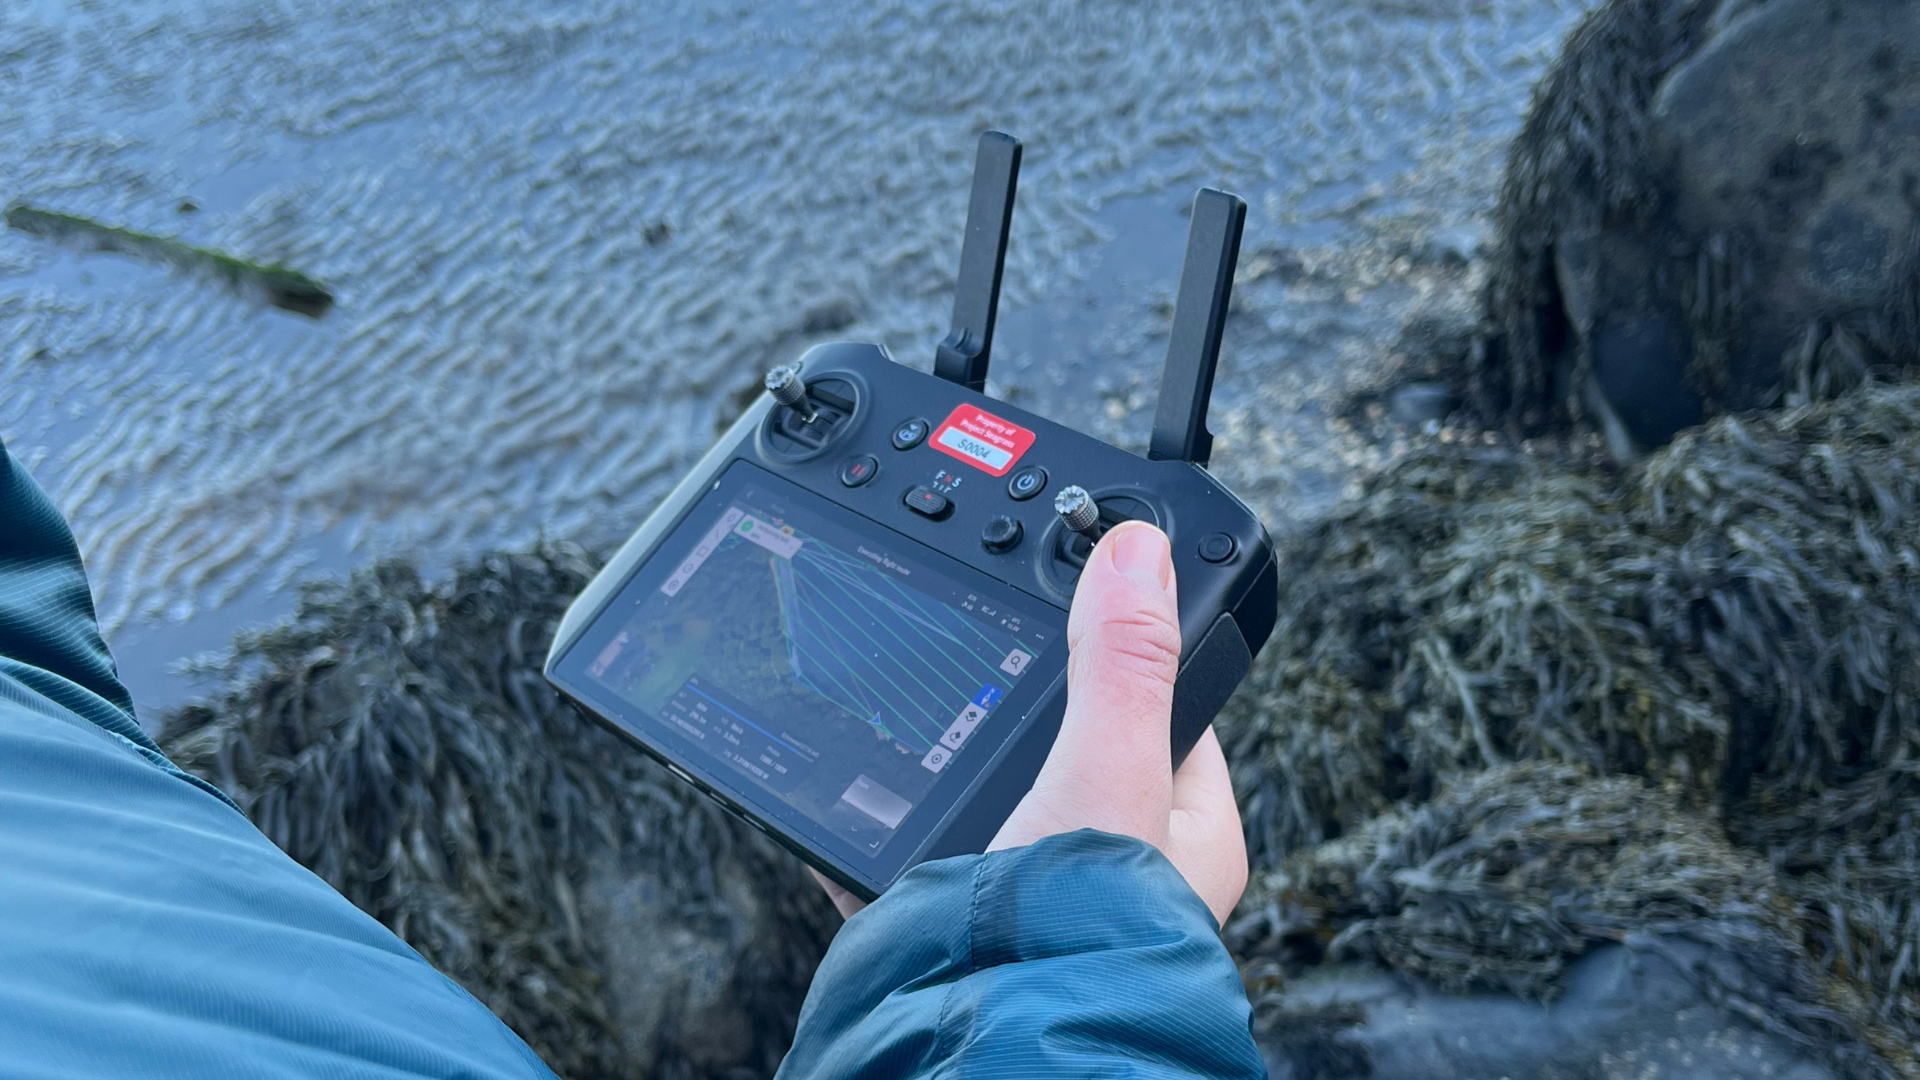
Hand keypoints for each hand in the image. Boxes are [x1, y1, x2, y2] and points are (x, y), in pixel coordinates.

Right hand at [814, 521, 1246, 923]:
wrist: (983, 1052)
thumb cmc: (1077, 935)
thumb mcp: (1103, 773)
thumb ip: (1119, 662)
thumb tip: (1139, 547)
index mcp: (1184, 831)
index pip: (1163, 704)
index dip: (1118, 644)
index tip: (1076, 589)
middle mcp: (1117, 866)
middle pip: (1065, 745)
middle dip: (1011, 705)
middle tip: (965, 644)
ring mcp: (1036, 895)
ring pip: (987, 797)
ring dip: (943, 765)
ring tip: (903, 714)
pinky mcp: (963, 923)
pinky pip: (918, 852)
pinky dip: (883, 826)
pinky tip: (846, 793)